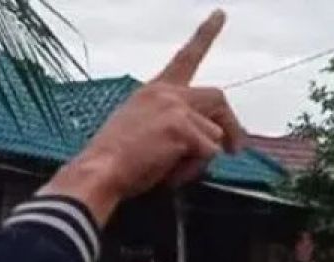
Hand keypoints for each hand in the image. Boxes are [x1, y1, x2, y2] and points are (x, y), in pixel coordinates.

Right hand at [41, 10, 244, 223]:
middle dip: (231, 124)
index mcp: (153, 90)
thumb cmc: (113, 160)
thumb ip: (167, 120)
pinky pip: (207, 153)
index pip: (186, 57)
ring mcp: (176, 108)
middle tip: (235, 149)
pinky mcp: (182, 128)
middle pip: (216, 97)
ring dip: (198, 158)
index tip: (220, 14)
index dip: (206, 34)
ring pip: (213, 135)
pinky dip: (192, 170)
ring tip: (168, 169)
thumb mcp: (136, 126)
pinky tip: (167, 173)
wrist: (98, 171)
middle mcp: (167, 93)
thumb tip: (200, 137)